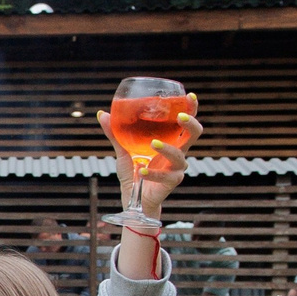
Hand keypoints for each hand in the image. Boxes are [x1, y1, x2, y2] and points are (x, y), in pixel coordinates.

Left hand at [97, 101, 199, 217]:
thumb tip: (102, 113)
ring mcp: (176, 168)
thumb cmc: (133, 172)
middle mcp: (178, 152)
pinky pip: (165, 176)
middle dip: (190, 123)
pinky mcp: (172, 182)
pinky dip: (152, 173)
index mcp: (171, 141)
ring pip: (180, 155)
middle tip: (179, 117)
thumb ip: (115, 134)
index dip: (191, 109)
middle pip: (194, 134)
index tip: (190, 96)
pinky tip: (141, 171)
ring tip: (153, 143)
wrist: (134, 199)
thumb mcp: (123, 151)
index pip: (186, 122)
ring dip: (167, 148)